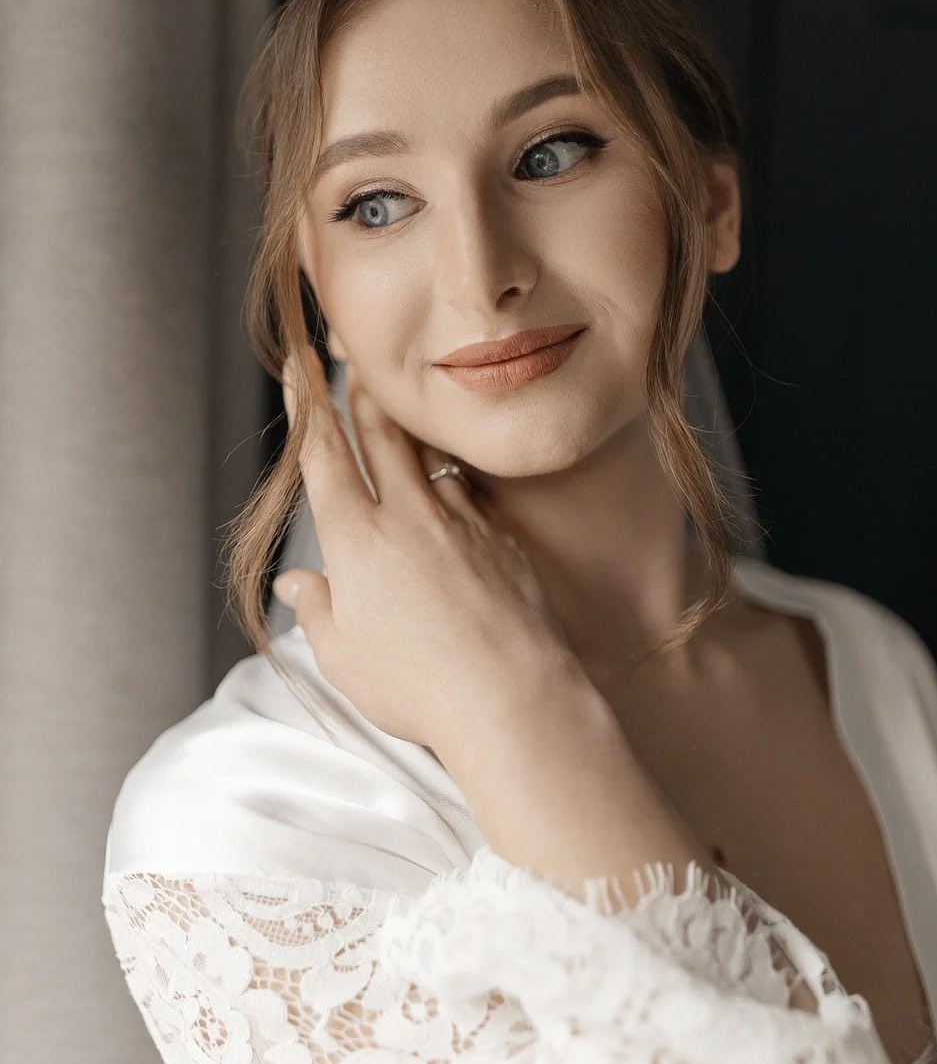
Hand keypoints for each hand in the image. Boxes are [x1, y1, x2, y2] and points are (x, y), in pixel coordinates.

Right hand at [273, 346, 580, 752]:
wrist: (512, 697)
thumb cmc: (419, 689)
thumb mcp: (345, 658)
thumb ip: (317, 611)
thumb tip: (297, 584)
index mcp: (356, 541)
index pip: (324, 454)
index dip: (309, 404)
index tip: (301, 366)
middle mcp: (409, 517)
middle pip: (381, 435)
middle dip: (361, 395)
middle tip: (354, 366)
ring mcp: (462, 522)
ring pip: (430, 457)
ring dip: (412, 429)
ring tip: (403, 412)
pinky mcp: (502, 538)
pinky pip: (471, 493)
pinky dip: (454, 478)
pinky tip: (453, 482)